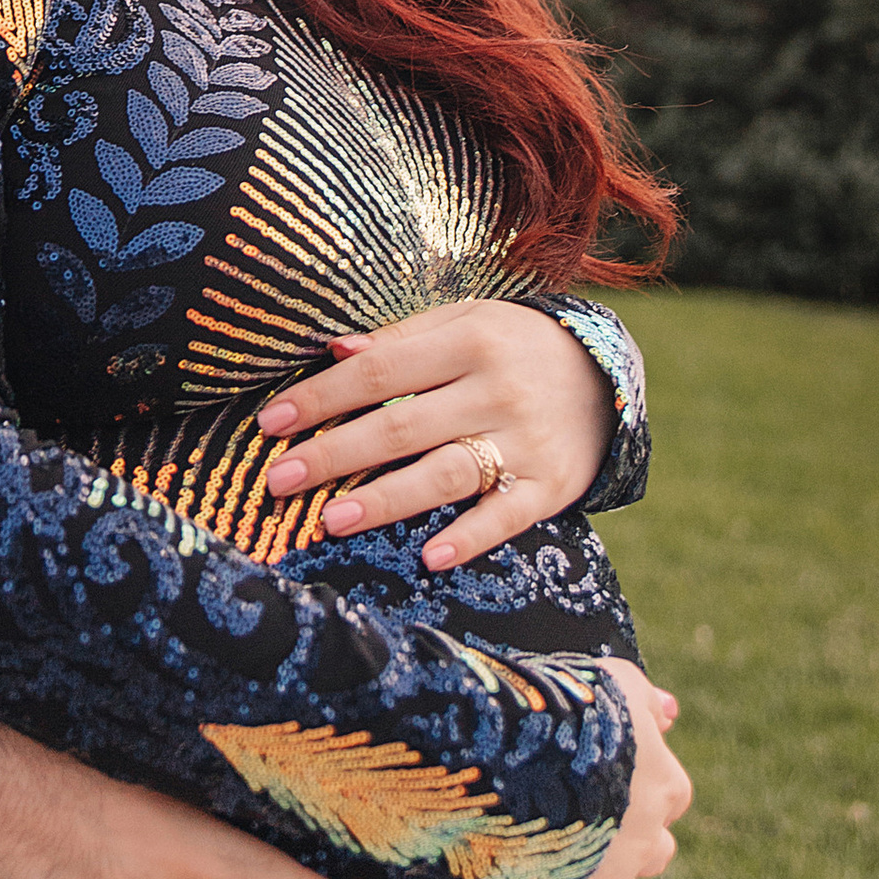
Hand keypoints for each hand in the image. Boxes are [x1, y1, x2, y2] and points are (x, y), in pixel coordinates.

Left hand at [258, 299, 615, 569]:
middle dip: (334, 454)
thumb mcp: (465, 322)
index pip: (380, 371)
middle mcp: (496, 390)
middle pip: (401, 426)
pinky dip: (470, 537)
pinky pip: (506, 516)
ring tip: (331, 520)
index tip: (271, 423)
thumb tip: (334, 350)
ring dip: (385, 499)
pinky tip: (430, 557)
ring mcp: (525, 442)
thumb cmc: (512, 346)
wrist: (606, 376)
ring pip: (445, 474)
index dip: (322, 397)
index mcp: (469, 340)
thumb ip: (401, 339)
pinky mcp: (552, 486)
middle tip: (279, 480)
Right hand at [521, 659, 690, 878]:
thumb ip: (644, 698)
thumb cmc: (560, 704)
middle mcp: (646, 841)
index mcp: (663, 785)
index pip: (668, 798)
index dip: (636, 792)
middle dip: (628, 845)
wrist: (511, 752)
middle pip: (654, 854)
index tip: (606, 783)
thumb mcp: (613, 682)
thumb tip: (671, 713)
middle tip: (584, 827)